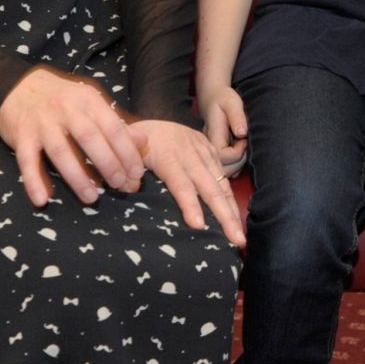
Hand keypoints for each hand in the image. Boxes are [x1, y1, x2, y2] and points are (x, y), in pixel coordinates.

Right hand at [0, 66, 144, 207]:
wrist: (19, 86)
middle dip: (107, 163)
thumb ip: (115, 123)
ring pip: (61, 152)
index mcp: (88, 100)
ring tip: (91, 198)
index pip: (112, 126)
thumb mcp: (91, 103)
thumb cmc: (63, 99)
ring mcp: (42, 122)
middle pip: (89, 138)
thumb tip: (142, 142)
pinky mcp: (21, 135)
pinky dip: (34, 181)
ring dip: (77, 177)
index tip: (136, 173)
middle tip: (119, 185)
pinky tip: (42, 200)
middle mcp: (65, 109)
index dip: (126, 150)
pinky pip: (27, 161)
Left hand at [132, 118, 247, 247]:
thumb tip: (131, 188)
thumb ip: (126, 170)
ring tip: (239, 235)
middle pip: (210, 187)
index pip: (181, 184)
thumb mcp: (125, 152)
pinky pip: (223, 176)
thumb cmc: (136, 144)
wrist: (153, 123)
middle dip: (224, 215)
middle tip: (236, 240)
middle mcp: (190, 152)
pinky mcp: (211, 151)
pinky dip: (230, 198)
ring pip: (221, 184)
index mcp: (167, 154)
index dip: (190, 205)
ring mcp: (204, 151)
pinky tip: (234, 216)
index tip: (199, 226)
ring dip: (231, 210)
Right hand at [200, 85, 248, 175]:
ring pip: (223, 171)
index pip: (223, 156)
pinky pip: (224, 167)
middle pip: (222, 169)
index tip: (244, 140)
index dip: (237, 152)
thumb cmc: (223, 99)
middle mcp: (208, 147)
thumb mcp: (232, 103)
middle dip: (239, 163)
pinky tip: (239, 152)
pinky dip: (234, 165)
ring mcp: (210, 152)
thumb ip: (237, 117)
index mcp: (212, 136)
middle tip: (245, 146)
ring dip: (237, 165)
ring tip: (243, 148)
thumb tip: (242, 133)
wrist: (213, 98)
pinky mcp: (214, 153)